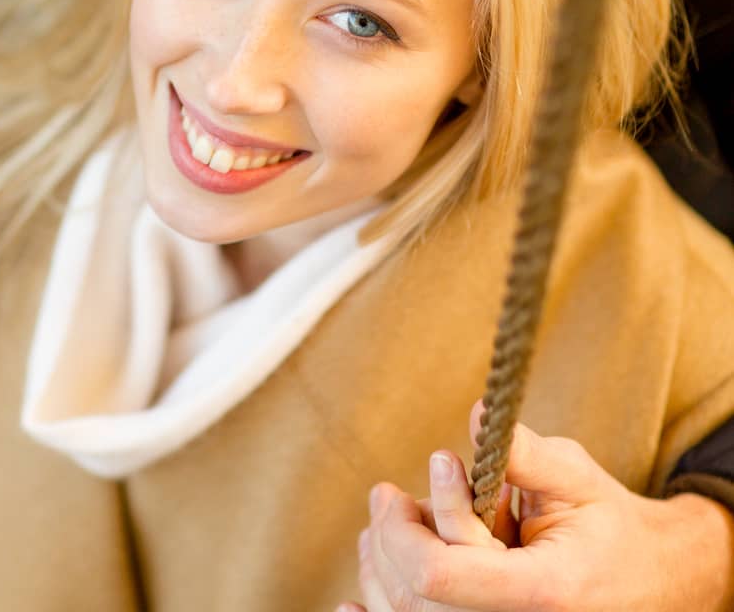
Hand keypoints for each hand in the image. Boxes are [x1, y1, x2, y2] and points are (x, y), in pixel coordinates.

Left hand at [337, 399, 733, 611]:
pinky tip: (352, 606)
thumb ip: (524, 454)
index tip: (406, 482)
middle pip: (416, 599)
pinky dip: (384, 611)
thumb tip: (474, 414)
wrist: (655, 583)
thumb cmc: (611, 526)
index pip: (442, 576)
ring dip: (383, 569)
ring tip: (388, 522)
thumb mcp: (578, 479)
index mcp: (542, 592)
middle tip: (385, 495)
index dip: (410, 529)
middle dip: (390, 539)